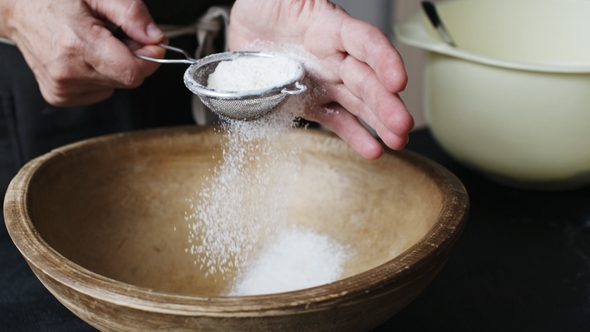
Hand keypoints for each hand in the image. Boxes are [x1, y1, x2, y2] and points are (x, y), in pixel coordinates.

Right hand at [0, 0, 165, 106]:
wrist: (16, 8)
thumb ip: (132, 14)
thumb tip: (156, 38)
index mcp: (77, 44)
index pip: (133, 72)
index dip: (150, 58)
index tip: (151, 44)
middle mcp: (68, 71)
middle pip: (127, 80)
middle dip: (133, 58)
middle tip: (119, 36)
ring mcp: (62, 87)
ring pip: (115, 86)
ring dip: (115, 66)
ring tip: (96, 43)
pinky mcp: (59, 96)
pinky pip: (99, 92)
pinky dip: (100, 76)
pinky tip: (85, 57)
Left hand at [229, 0, 413, 158]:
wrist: (249, 22)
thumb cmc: (269, 2)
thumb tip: (310, 2)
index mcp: (331, 27)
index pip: (365, 43)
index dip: (384, 60)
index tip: (398, 81)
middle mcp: (334, 56)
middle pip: (367, 80)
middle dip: (386, 104)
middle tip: (403, 125)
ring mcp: (325, 81)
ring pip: (358, 103)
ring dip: (379, 123)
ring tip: (397, 141)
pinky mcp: (310, 101)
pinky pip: (334, 119)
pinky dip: (353, 135)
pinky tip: (372, 149)